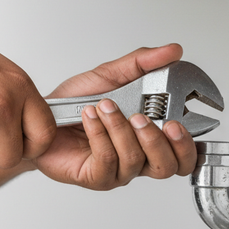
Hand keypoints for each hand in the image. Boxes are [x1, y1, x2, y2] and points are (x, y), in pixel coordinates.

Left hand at [32, 45, 196, 189]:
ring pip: (136, 160)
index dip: (188, 142)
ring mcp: (119, 170)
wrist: (39, 118)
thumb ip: (143, 63)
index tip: (180, 120)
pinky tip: (91, 117)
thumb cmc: (77, 104)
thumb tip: (173, 51)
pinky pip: (108, 160)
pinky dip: (100, 134)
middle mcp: (139, 157)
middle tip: (141, 117)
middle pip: (170, 166)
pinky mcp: (96, 176)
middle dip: (160, 140)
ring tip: (105, 107)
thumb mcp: (112, 75)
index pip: (186, 152)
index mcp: (151, 137)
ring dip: (121, 129)